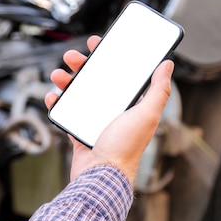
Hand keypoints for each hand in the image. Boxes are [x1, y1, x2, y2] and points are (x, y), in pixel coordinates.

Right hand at [45, 35, 173, 185]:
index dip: (110, 56)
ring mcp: (96, 121)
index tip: (99, 43)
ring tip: (58, 75)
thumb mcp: (147, 114)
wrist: (101, 177)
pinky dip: (58, 102)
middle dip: (83, 65)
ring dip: (67, 81)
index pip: (120, 74)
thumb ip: (159, 90)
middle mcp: (114, 111)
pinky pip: (67, 112)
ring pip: (79, 93)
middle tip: (73, 57)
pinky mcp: (80, 132)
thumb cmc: (125, 148)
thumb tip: (167, 65)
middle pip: (96, 80)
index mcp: (131, 105)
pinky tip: (54, 96)